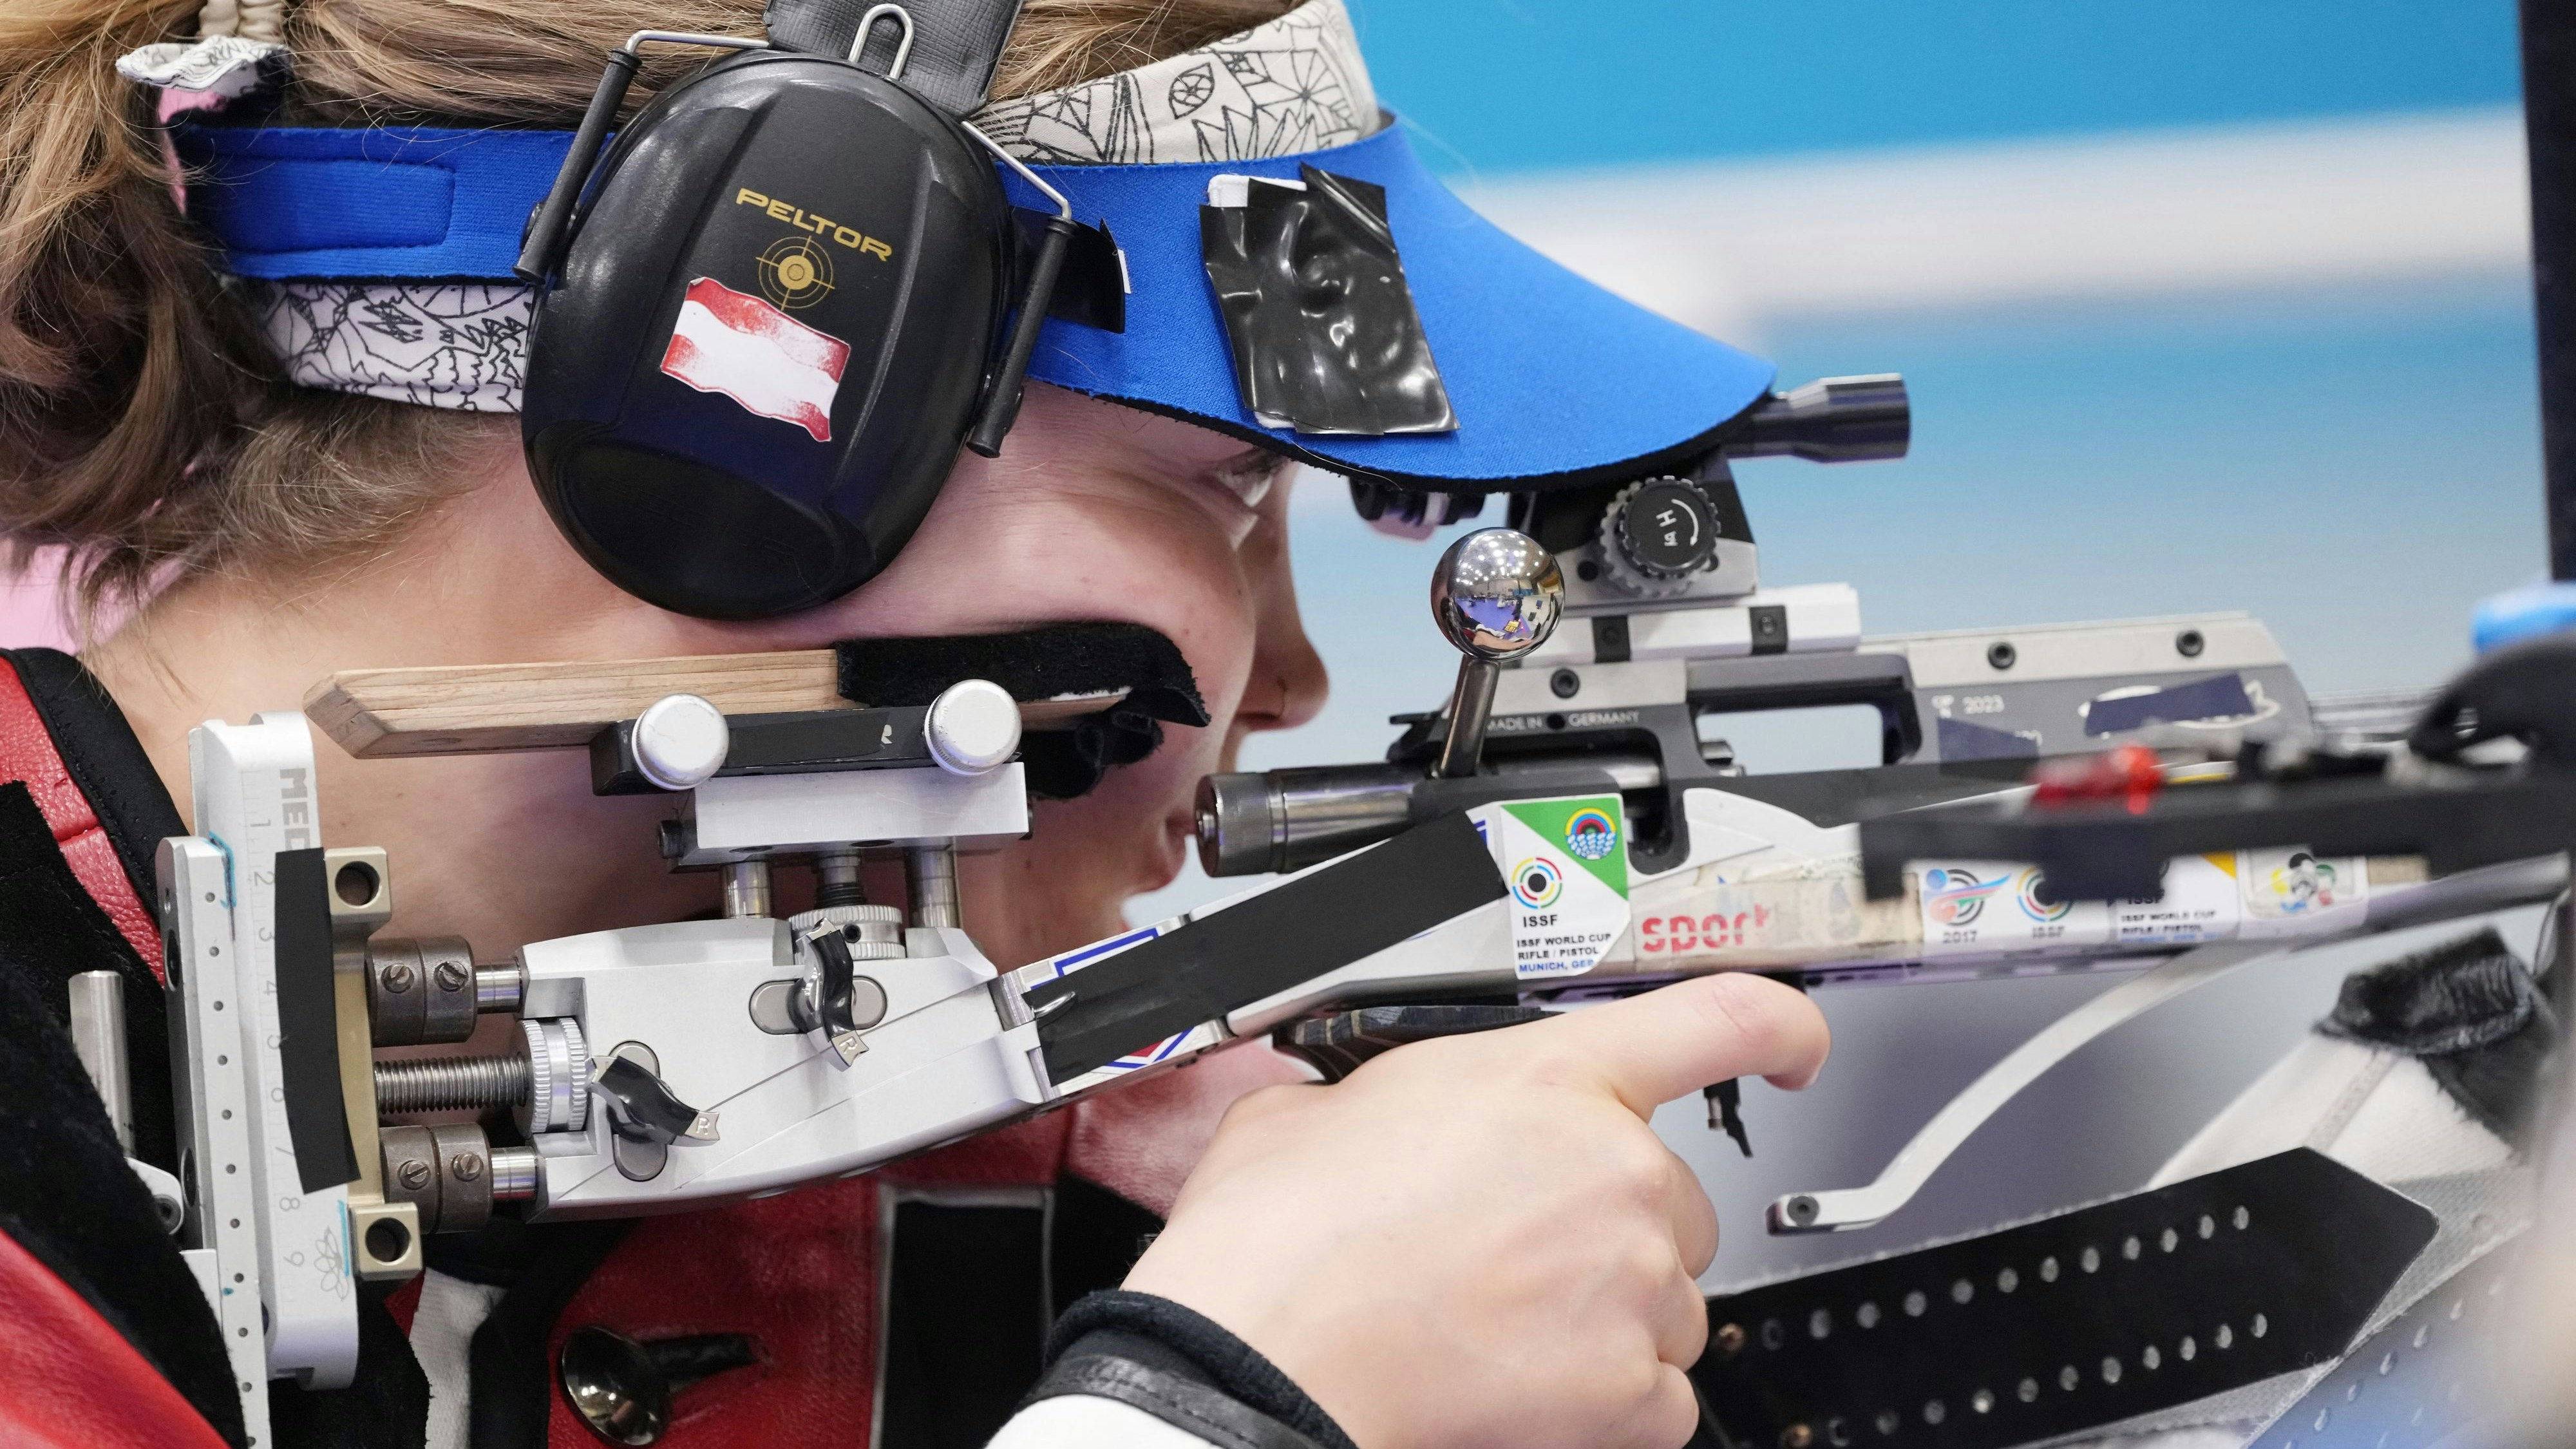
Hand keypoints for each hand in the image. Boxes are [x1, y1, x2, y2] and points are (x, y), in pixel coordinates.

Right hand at [1123, 973, 1830, 1448]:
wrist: (1266, 1355)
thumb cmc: (1284, 1240)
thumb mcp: (1325, 1108)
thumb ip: (1396, 1095)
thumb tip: (1372, 1116)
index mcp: (1551, 1079)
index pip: (1722, 1020)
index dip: (1779, 1028)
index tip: (1795, 1050)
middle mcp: (1616, 1173)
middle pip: (1676, 1201)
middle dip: (1613, 1230)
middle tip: (1515, 1258)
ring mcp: (1633, 1282)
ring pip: (1668, 1302)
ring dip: (1607, 1318)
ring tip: (1499, 1329)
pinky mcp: (1630, 1387)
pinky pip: (1659, 1395)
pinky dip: (1608, 1402)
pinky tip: (1526, 1387)